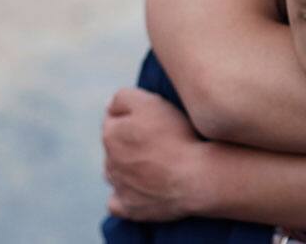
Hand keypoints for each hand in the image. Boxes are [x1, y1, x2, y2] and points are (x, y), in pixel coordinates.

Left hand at [102, 88, 203, 220]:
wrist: (196, 176)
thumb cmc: (176, 136)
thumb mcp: (150, 102)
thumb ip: (122, 98)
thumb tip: (109, 105)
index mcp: (111, 135)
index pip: (113, 119)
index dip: (133, 115)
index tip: (153, 118)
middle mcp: (109, 162)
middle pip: (115, 146)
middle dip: (129, 141)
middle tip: (158, 139)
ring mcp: (119, 187)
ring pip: (116, 172)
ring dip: (127, 167)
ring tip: (155, 163)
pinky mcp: (130, 209)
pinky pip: (117, 202)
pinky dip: (124, 195)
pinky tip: (138, 189)